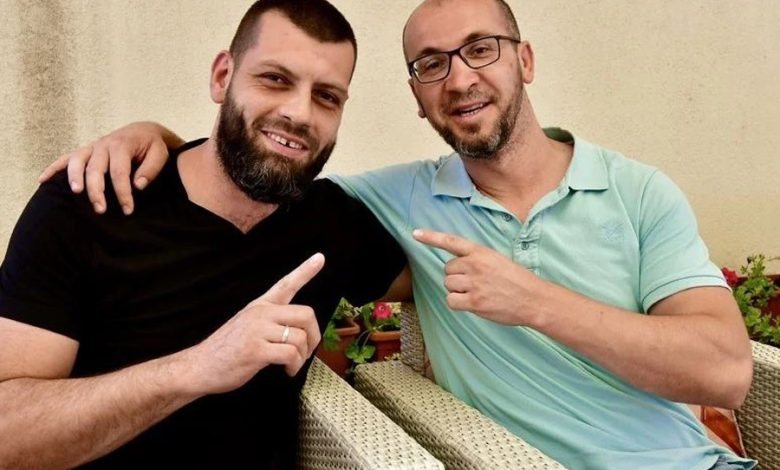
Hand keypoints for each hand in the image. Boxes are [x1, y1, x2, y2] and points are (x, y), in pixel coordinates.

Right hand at [38, 122, 175, 214]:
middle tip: (101, 210)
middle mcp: (103, 145)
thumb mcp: (160, 154)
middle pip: (95, 169)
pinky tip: (42, 180)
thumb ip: (150, 169)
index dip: (123, 192)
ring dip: (74, 177)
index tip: (128, 210)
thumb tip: (138, 185)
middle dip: (97, 191)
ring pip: (77, 161)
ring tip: (76, 193)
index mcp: (122, 145)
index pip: (119, 172)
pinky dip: (53, 168)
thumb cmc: (152, 146)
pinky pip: (65, 158)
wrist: (143, 131)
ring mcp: (91, 147)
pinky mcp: (85, 151)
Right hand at [182, 253, 324, 394]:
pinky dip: (294, 365)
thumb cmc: (227, 349)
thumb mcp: (247, 325)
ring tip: (293, 365)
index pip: (285, 284)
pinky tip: (287, 371)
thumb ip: (270, 321)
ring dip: (303, 357)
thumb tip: (299, 332)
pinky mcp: (256, 350)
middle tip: (308, 350)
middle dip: (314, 335)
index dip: (305, 271)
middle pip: (305, 314)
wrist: (199, 366)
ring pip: (299, 337)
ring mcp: (257, 331)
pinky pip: (290, 354)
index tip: (320, 257)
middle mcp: (260, 314)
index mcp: (259, 306)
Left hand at [413, 228, 541, 325]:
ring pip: (448, 285)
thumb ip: (476, 260)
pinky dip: (458, 303)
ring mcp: (474, 284)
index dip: (431, 237)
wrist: (533, 299)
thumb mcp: (497, 260)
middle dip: (456, 277)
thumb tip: (456, 268)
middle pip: (447, 269)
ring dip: (457, 291)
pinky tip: (472, 303)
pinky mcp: (475, 302)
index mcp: (481, 252)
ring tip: (477, 293)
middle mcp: (475, 265)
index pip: (451, 242)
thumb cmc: (516, 280)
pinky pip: (451, 301)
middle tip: (476, 283)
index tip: (414, 233)